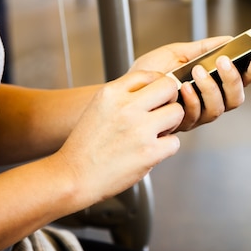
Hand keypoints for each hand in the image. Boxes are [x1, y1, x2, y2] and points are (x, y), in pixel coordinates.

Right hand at [55, 70, 182, 207]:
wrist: (73, 176)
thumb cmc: (86, 145)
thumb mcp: (99, 107)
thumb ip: (123, 96)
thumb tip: (153, 87)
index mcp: (112, 93)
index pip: (149, 74)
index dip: (158, 84)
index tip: (157, 96)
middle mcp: (126, 107)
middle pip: (169, 87)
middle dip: (170, 99)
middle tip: (162, 112)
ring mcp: (139, 130)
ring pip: (177, 113)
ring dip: (171, 124)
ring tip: (156, 133)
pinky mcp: (149, 152)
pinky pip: (175, 142)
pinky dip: (166, 148)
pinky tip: (151, 151)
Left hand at [130, 36, 250, 130]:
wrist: (126, 89)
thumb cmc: (151, 71)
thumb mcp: (178, 52)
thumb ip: (203, 48)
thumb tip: (228, 39)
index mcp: (213, 84)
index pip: (241, 80)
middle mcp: (209, 102)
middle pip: (235, 98)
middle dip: (233, 80)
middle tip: (224, 62)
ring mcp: (196, 115)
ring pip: (217, 109)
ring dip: (211, 88)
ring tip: (199, 71)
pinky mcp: (181, 124)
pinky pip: (194, 116)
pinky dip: (192, 100)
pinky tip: (184, 87)